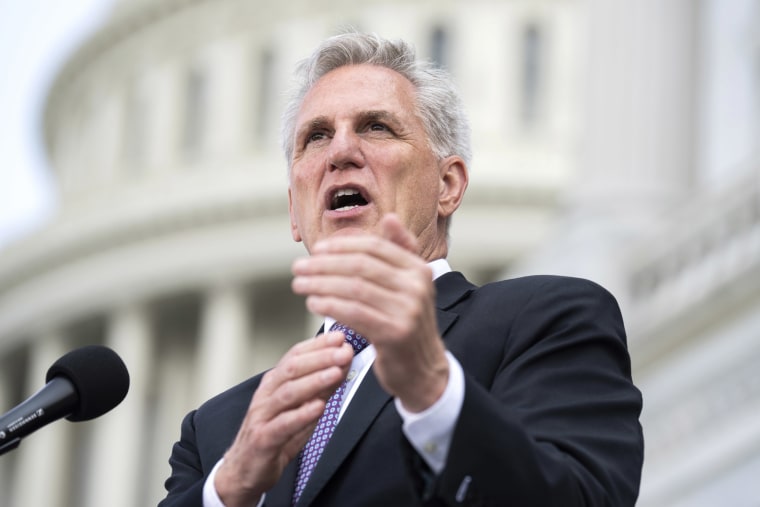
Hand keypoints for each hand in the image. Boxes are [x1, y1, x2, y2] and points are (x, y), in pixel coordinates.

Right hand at [215, 331, 352, 505]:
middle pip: (292, 369)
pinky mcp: (263, 439)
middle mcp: (267, 395)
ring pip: (288, 393)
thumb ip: (318, 389)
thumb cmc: (274, 436)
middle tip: (344, 351)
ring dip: (314, 381)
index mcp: (274, 383)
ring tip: (335, 373)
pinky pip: (283, 424)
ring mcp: (263, 416)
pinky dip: (301, 415)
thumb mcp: (299, 408)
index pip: (295, 356)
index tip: (340, 337)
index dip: (318, 345)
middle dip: (320, 358)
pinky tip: (318, 407)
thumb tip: (341, 367)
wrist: (244, 470)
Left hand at [291, 214, 448, 411]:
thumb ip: (400, 253)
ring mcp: (407, 310)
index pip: (374, 247)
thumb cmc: (406, 325)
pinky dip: (329, 306)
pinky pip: (354, 313)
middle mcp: (416, 287)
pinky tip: (313, 304)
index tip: (317, 249)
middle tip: (299, 267)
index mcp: (419, 269)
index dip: (342, 245)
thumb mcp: (410, 287)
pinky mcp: (394, 334)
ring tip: (299, 285)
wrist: (423, 370)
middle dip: (324, 264)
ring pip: (354, 289)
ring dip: (320, 284)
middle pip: (360, 266)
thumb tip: (390, 218)